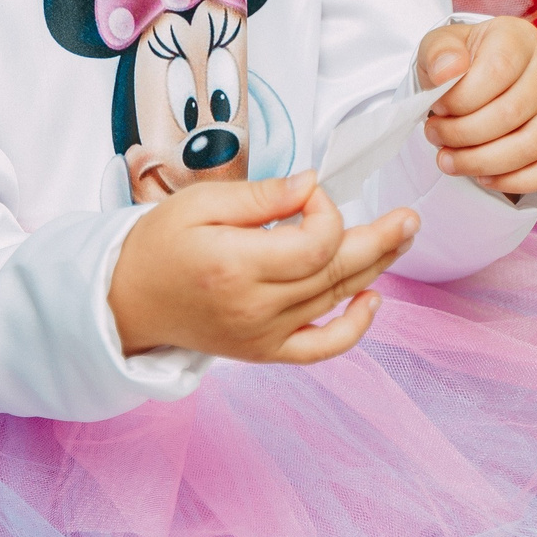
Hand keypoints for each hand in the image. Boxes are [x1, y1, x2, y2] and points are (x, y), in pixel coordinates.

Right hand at [108, 170, 416, 363]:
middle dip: (380, 240)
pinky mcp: (265, 351)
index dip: (327, 211)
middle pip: (337, 271)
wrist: (126, 301)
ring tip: (399, 240)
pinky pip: (321, 346)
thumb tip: (311, 185)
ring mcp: (263, 335)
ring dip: (374, 268)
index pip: (316, 242)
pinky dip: (353, 327)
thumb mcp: (199, 203)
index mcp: (236, 265)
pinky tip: (372, 299)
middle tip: (410, 218)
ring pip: (335, 299)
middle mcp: (255, 306)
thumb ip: (260, 196)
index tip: (310, 192)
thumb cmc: (157, 246)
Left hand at [416, 17, 536, 195]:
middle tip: (434, 135)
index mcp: (519, 39)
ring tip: (449, 160)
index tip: (435, 107)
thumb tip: (446, 72)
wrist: (485, 75)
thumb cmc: (463, 61)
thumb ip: (438, 53)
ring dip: (483, 162)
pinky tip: (483, 177)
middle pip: (512, 113)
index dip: (460, 98)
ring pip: (532, 145)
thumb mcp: (440, 46)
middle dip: (463, 134)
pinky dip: (515, 181)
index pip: (497, 71)